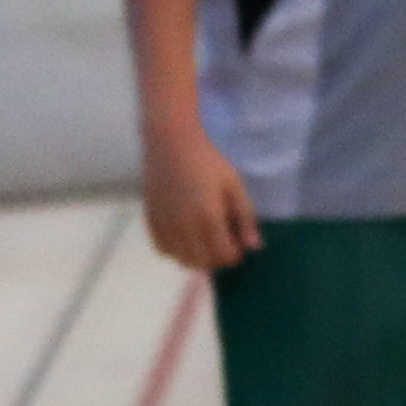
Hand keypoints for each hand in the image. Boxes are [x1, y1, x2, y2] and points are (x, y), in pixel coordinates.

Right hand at [139, 126, 256, 275]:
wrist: (171, 143)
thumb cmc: (208, 162)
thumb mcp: (234, 186)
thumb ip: (245, 218)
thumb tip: (254, 247)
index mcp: (208, 216)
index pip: (223, 255)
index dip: (235, 255)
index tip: (238, 243)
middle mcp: (184, 225)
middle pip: (203, 262)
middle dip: (217, 258)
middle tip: (224, 241)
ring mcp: (164, 224)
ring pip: (181, 259)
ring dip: (197, 257)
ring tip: (206, 239)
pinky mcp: (151, 220)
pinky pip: (163, 249)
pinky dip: (177, 250)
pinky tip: (186, 236)